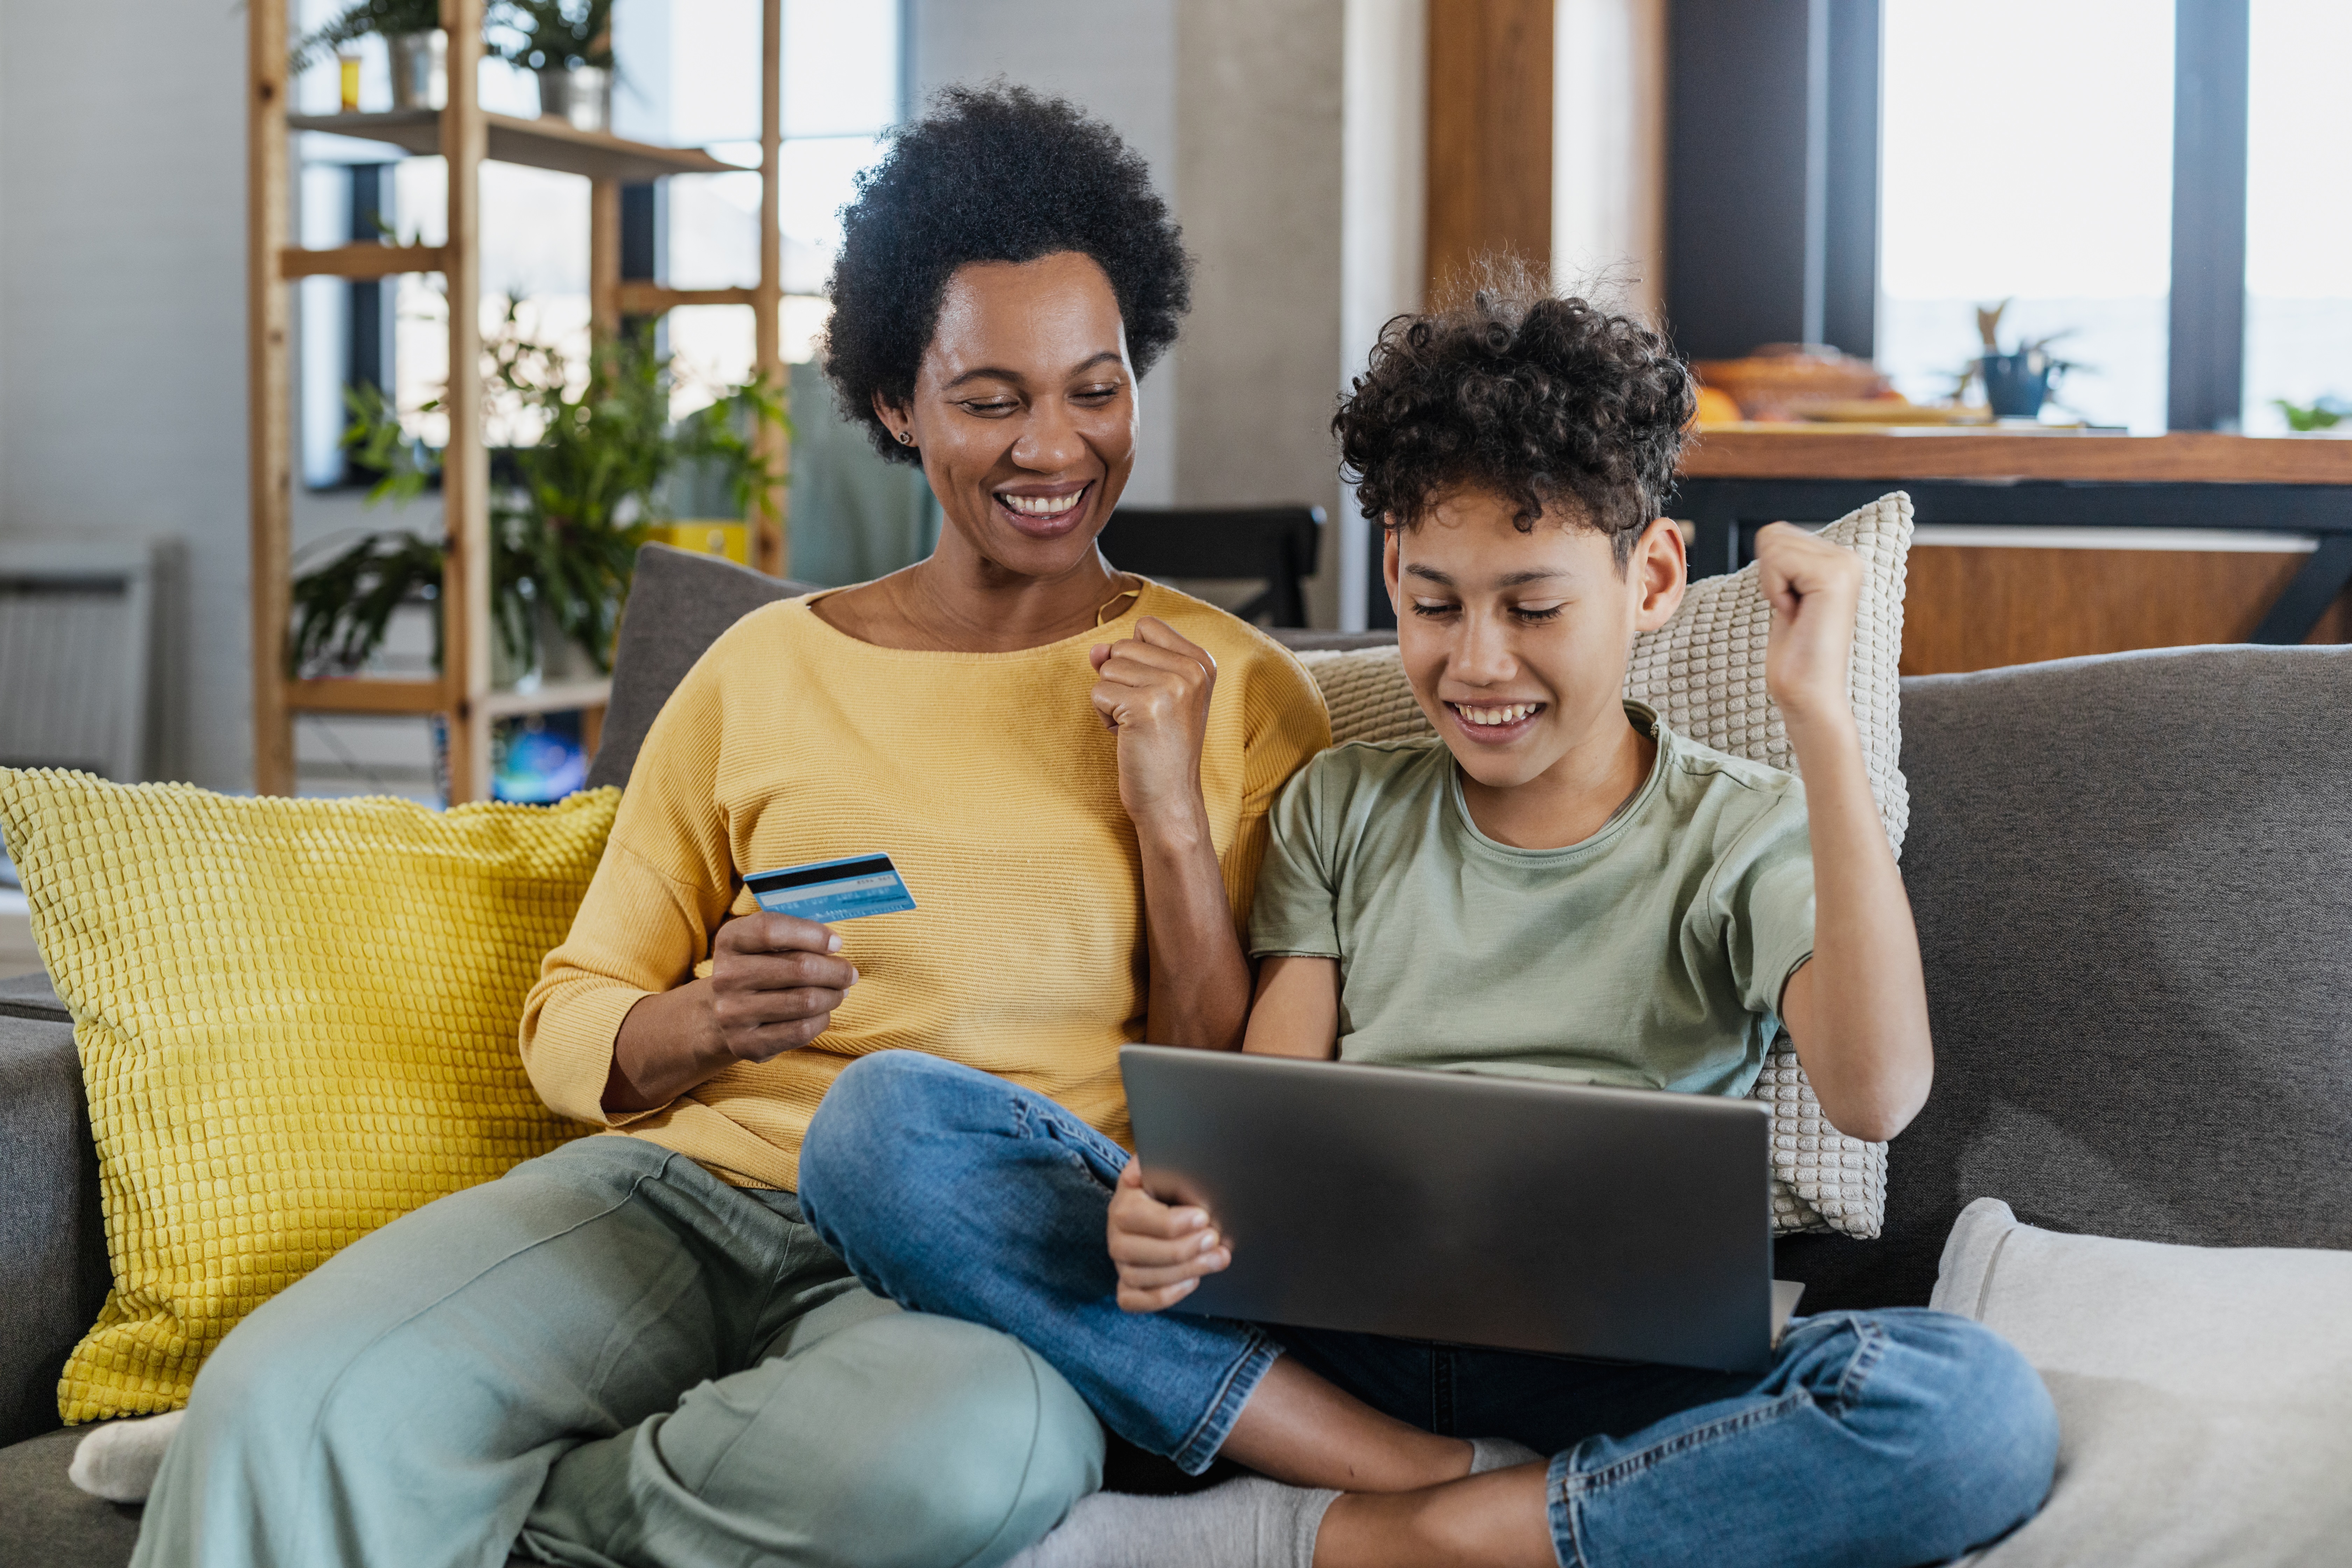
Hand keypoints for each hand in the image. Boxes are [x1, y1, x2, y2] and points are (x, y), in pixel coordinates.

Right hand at [707, 912, 859, 1063]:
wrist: (724, 1015)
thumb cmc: (759, 969)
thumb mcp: (765, 943)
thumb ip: (795, 935)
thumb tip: (833, 945)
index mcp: (730, 941)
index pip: (771, 930)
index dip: (812, 934)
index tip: (837, 944)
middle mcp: (725, 977)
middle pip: (799, 968)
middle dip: (836, 970)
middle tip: (849, 974)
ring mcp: (732, 1013)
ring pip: (806, 1001)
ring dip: (833, 996)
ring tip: (839, 992)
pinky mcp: (745, 1043)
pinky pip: (802, 1030)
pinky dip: (822, 1019)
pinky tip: (822, 1013)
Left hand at [1090, 616, 1216, 831]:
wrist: (1171, 799)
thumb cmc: (1161, 748)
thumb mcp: (1153, 695)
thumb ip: (1128, 662)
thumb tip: (1095, 649)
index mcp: (1203, 662)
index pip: (1147, 626)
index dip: (1135, 659)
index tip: (1154, 694)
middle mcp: (1192, 669)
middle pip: (1122, 646)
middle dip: (1121, 682)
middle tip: (1145, 717)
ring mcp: (1171, 686)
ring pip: (1107, 668)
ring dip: (1111, 700)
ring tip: (1137, 727)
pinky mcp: (1145, 706)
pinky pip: (1098, 692)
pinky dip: (1103, 717)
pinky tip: (1127, 736)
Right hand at [1107, 1159, 1230, 1311]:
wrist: (1170, 1207)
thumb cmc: (1173, 1188)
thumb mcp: (1169, 1171)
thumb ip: (1162, 1166)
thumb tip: (1140, 1171)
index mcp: (1123, 1201)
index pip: (1134, 1217)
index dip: (1169, 1222)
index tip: (1203, 1217)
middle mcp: (1115, 1234)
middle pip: (1133, 1251)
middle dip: (1180, 1249)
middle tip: (1214, 1239)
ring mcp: (1119, 1262)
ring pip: (1136, 1277)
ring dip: (1181, 1272)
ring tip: (1216, 1259)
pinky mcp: (1127, 1285)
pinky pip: (1131, 1300)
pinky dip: (1161, 1297)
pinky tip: (1192, 1282)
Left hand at [1754, 522, 1863, 729]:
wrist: (1809, 693)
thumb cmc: (1795, 653)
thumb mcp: (1790, 594)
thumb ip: (1789, 563)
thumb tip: (1771, 532)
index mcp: (1840, 559)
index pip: (1777, 534)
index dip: (1768, 574)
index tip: (1791, 606)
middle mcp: (1849, 557)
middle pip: (1773, 534)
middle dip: (1769, 576)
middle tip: (1793, 611)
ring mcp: (1845, 565)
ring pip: (1773, 545)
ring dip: (1772, 585)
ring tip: (1796, 613)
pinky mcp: (1834, 577)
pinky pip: (1777, 561)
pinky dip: (1774, 591)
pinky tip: (1795, 614)